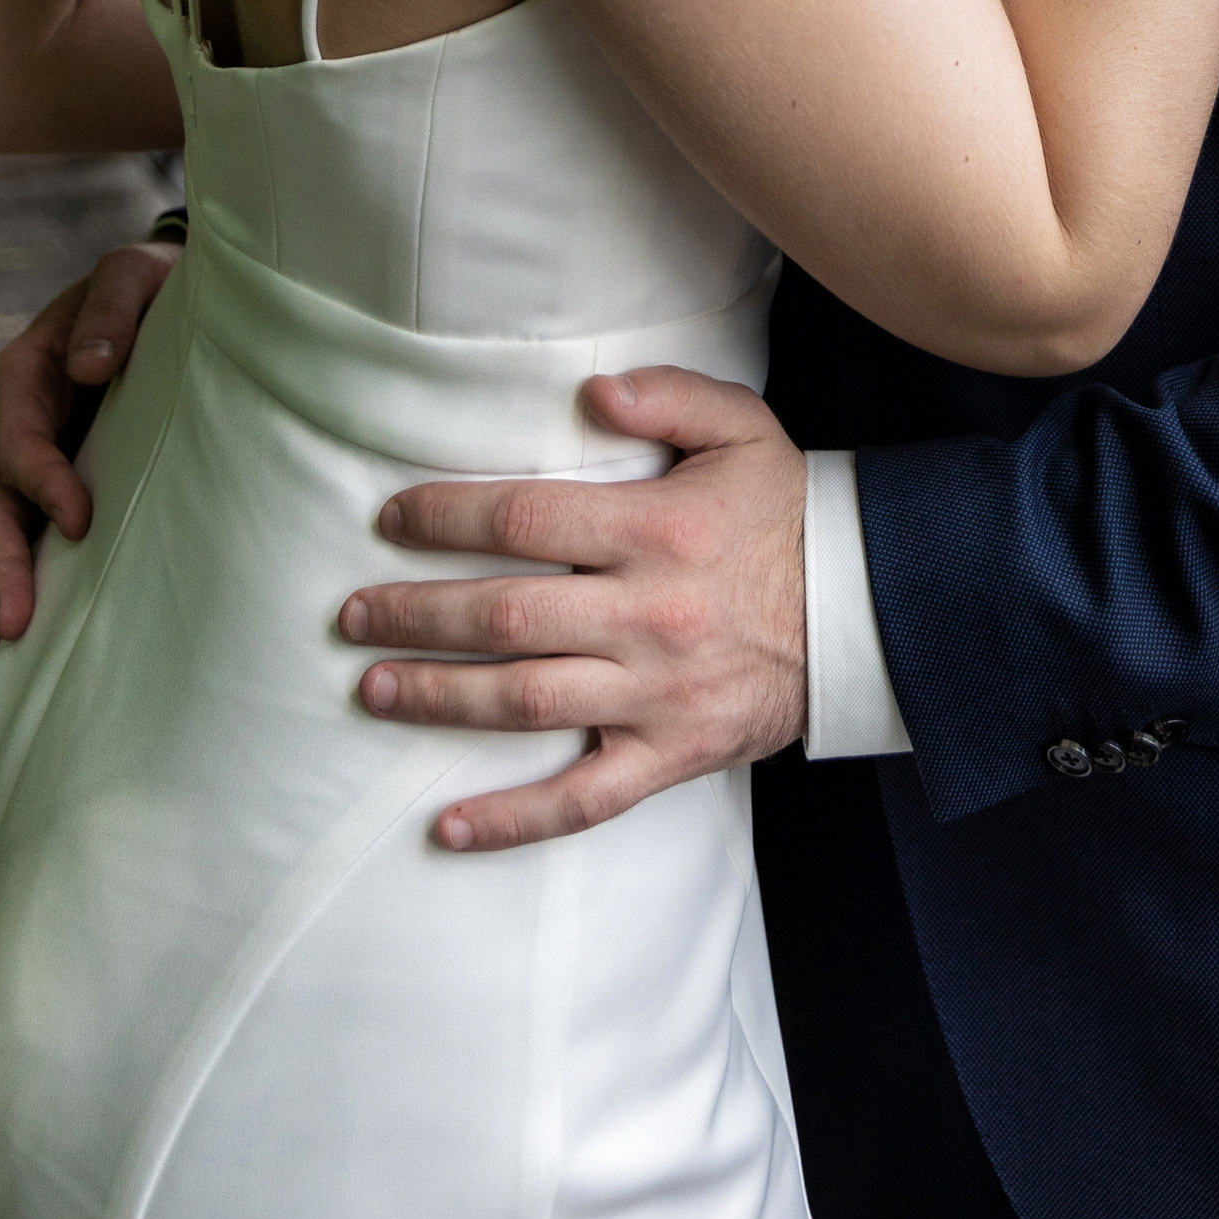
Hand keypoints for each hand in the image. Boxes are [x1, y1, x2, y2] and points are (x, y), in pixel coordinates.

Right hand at [0, 240, 181, 668]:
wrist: (164, 294)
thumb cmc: (150, 283)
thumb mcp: (131, 272)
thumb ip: (110, 308)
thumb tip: (89, 366)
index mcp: (24, 376)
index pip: (20, 442)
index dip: (42, 482)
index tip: (79, 521)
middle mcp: (16, 426)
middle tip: (14, 625)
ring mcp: (31, 463)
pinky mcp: (55, 489)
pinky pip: (24, 541)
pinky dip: (8, 587)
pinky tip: (5, 644)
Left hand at [337, 367, 806, 851]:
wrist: (869, 610)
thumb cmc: (789, 509)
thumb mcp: (744, 426)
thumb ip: (668, 395)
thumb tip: (589, 390)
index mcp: (656, 528)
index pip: (525, 521)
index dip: (446, 518)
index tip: (391, 520)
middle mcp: (646, 614)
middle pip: (505, 617)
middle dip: (415, 614)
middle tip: (349, 616)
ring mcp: (655, 693)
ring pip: (525, 703)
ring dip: (439, 699)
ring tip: (373, 689)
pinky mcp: (670, 755)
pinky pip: (581, 799)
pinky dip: (511, 819)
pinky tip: (447, 827)